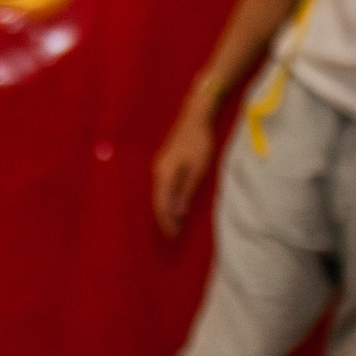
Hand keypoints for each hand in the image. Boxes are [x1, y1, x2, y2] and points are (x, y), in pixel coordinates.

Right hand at [152, 103, 221, 236]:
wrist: (194, 119)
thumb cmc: (198, 144)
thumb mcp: (196, 171)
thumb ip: (186, 192)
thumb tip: (179, 213)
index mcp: (164, 176)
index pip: (162, 205)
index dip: (166, 222)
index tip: (172, 236)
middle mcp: (157, 173)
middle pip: (158, 202)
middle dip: (165, 219)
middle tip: (173, 236)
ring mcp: (159, 168)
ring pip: (160, 195)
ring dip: (167, 210)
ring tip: (175, 224)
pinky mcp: (164, 164)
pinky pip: (163, 187)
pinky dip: (168, 199)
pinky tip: (174, 205)